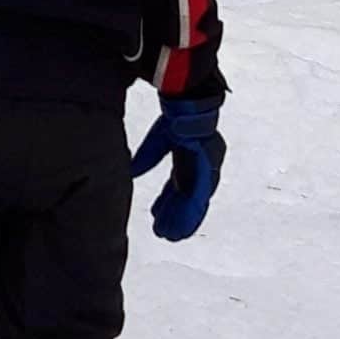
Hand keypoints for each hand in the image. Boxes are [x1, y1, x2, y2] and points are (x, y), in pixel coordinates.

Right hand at [131, 95, 224, 241]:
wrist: (189, 102)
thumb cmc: (177, 114)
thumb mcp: (156, 141)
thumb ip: (148, 157)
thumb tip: (133, 171)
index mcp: (188, 155)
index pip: (179, 184)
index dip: (169, 200)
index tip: (157, 215)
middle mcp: (200, 164)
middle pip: (188, 195)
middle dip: (176, 214)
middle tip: (167, 233)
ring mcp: (206, 168)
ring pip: (194, 200)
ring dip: (183, 219)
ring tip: (172, 236)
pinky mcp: (206, 171)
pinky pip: (198, 197)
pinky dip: (189, 214)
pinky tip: (180, 226)